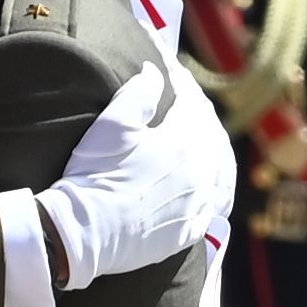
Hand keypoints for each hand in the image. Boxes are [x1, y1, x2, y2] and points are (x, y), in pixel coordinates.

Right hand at [33, 64, 233, 291]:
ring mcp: (199, 204)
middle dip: (202, 113)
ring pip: (222, 168)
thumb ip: (139, 93)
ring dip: (216, 148)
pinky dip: (218, 185)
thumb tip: (155, 72)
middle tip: (189, 101)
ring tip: (208, 138)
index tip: (173, 73)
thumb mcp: (111, 125)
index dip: (183, 84)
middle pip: (212, 134)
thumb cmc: (94, 175)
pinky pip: (217, 204)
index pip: (192, 103)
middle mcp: (200, 173)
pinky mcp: (191, 230)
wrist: (83, 233)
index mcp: (183, 142)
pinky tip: (213, 182)